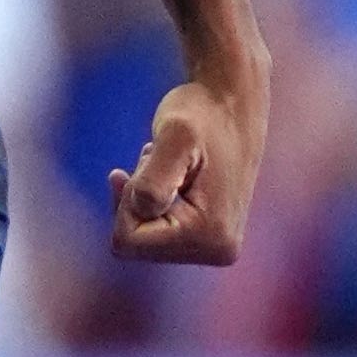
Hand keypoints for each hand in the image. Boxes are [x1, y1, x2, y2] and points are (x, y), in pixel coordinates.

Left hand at [108, 77, 262, 264]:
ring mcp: (214, 248)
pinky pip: (154, 233)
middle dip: (135, 200)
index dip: (124, 201)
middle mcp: (217, 251)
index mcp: (210, 235)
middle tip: (160, 161)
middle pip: (135, 245)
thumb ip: (155, 179)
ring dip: (145, 197)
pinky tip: (173, 175)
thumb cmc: (202, 115)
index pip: (128, 242)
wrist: (231, 105)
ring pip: (142, 239)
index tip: (146, 163)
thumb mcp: (174, 136)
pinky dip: (153, 201)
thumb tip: (143, 212)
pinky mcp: (207, 238)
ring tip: (172, 165)